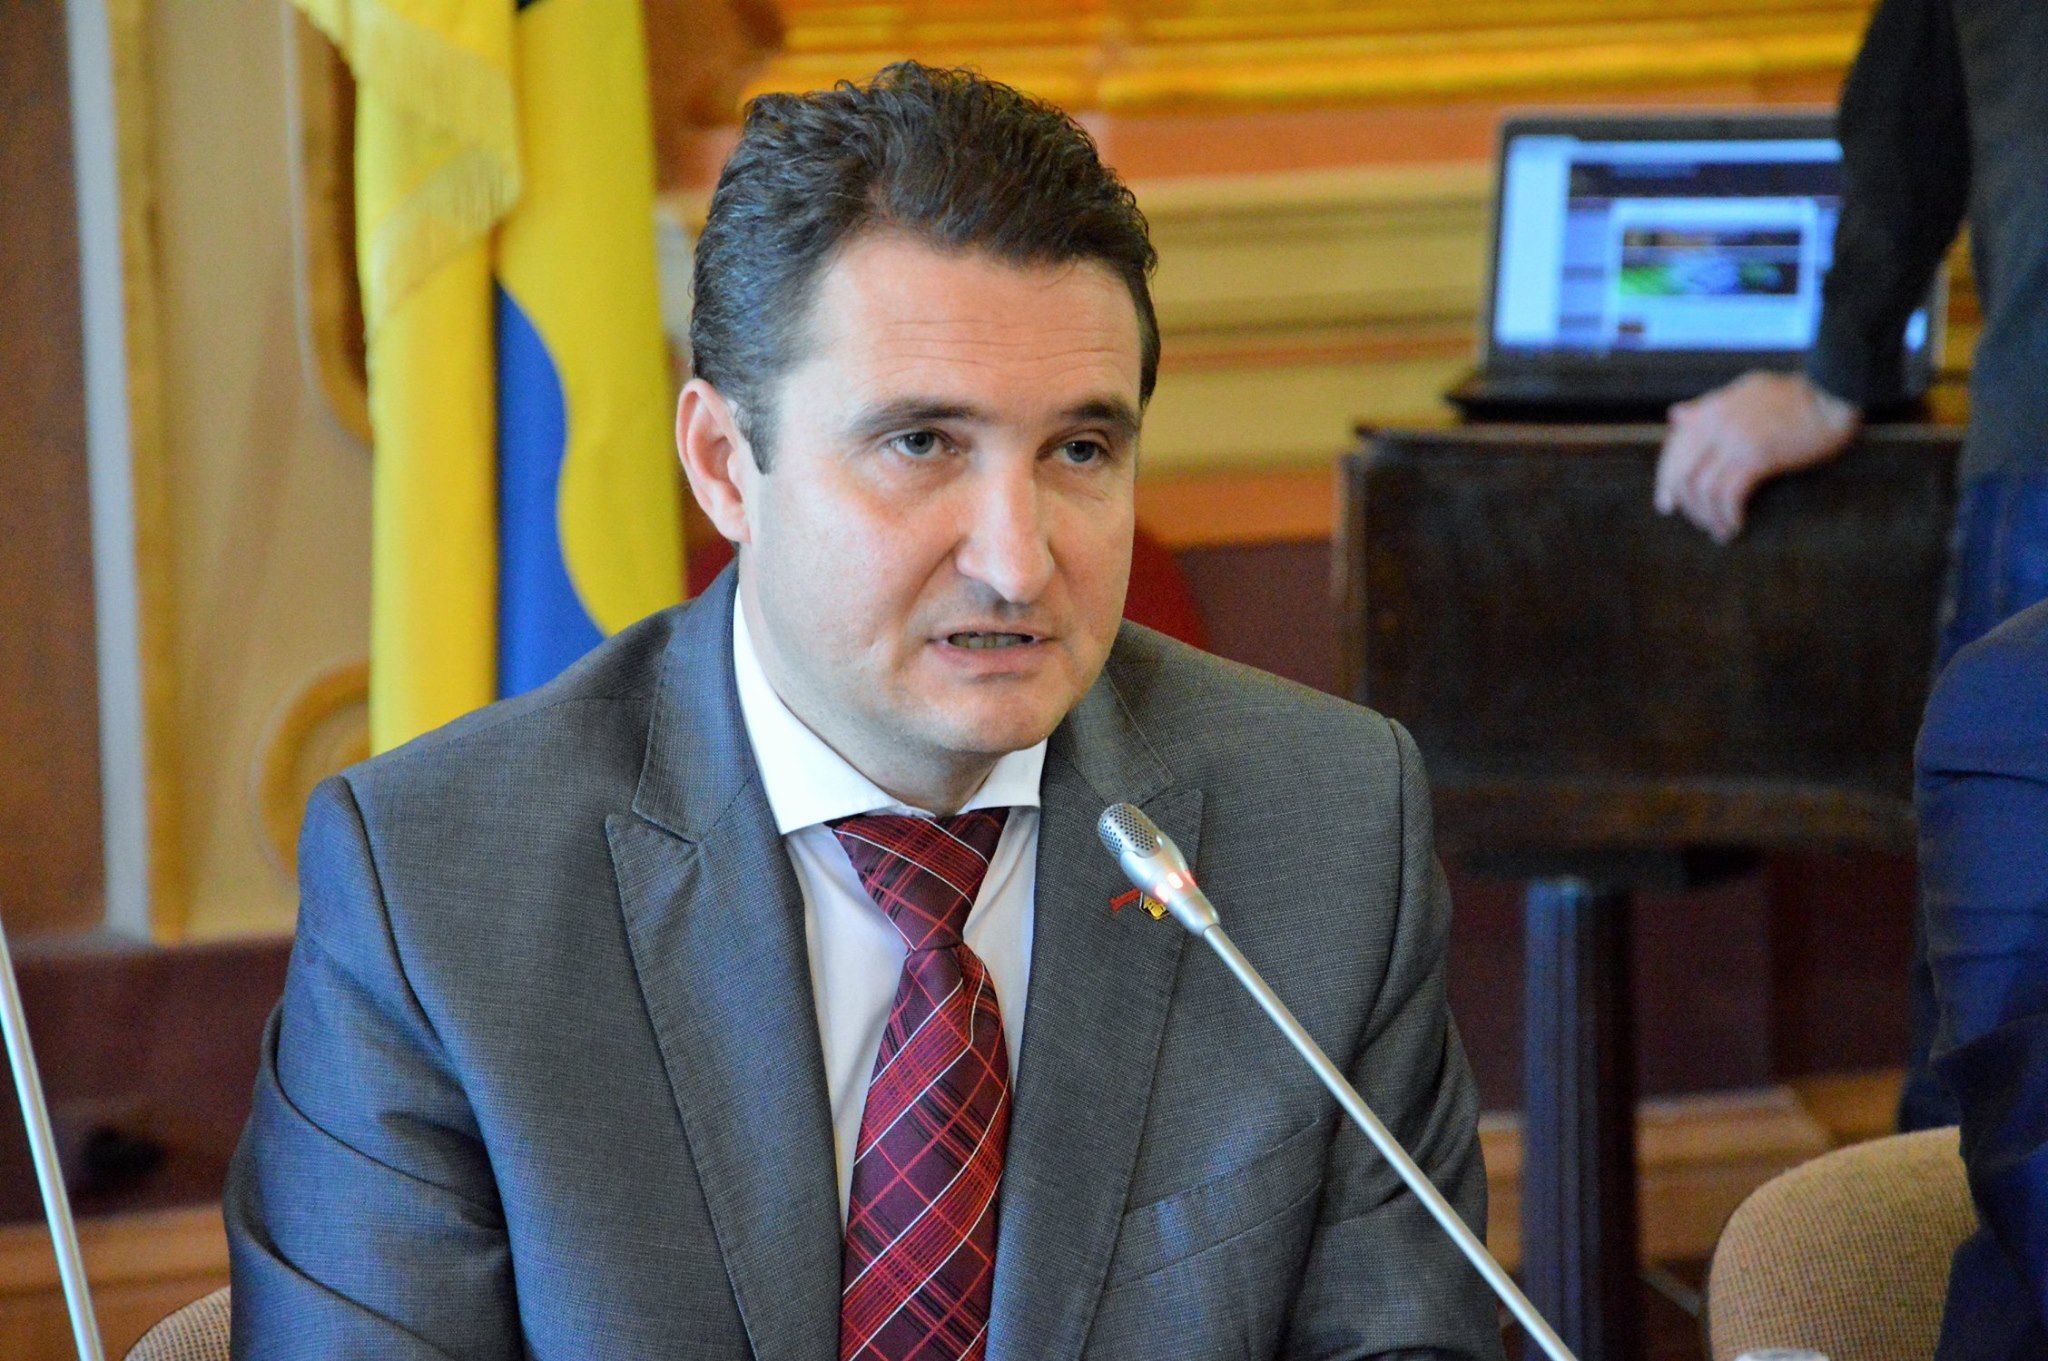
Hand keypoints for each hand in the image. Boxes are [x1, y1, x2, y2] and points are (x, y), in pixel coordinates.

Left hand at [1654, 372, 1860, 543]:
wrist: (1832, 392)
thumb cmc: (1795, 395)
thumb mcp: (1744, 391)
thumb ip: (1708, 406)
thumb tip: (1675, 416)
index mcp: (1711, 409)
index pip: (1674, 449)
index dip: (1666, 480)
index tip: (1667, 503)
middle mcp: (1716, 424)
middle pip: (1682, 473)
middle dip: (1684, 504)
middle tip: (1697, 522)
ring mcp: (1735, 440)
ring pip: (1703, 489)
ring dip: (1709, 516)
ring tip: (1720, 530)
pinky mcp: (1758, 457)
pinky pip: (1729, 495)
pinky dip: (1728, 515)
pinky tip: (1735, 525)